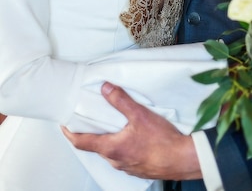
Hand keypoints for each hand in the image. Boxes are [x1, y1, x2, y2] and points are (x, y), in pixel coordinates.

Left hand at [62, 82, 201, 179]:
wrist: (182, 159)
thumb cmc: (162, 142)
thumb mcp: (140, 115)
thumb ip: (121, 101)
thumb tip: (105, 88)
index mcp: (112, 148)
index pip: (82, 142)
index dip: (70, 133)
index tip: (64, 125)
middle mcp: (116, 161)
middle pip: (97, 147)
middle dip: (92, 134)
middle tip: (89, 120)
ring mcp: (127, 166)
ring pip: (111, 152)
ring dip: (109, 140)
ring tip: (113, 126)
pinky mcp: (139, 167)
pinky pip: (124, 157)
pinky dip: (122, 146)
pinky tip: (132, 137)